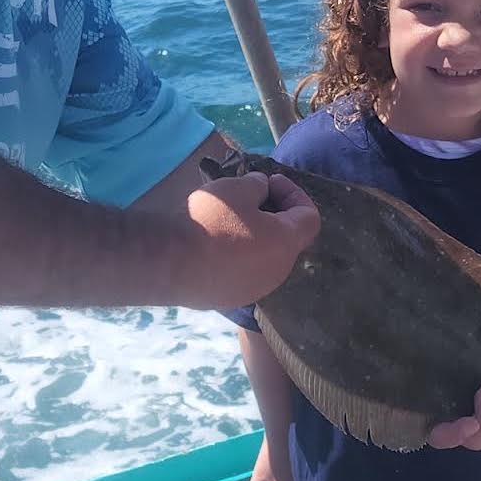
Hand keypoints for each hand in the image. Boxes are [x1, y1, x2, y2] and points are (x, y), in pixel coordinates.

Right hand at [179, 171, 319, 310]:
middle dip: (275, 215)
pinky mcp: (232, 299)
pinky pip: (245, 273)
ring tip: (228, 222)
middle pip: (288, 239)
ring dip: (255, 237)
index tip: (271, 182)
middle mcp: (278, 271)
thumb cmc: (210, 222)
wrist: (170, 264)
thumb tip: (261, 190)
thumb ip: (257, 186)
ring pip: (266, 258)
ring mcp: (256, 289)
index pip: (310, 217)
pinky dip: (238, 256)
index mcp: (286, 243)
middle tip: (250, 199)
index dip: (295, 194)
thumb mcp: (236, 188)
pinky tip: (213, 245)